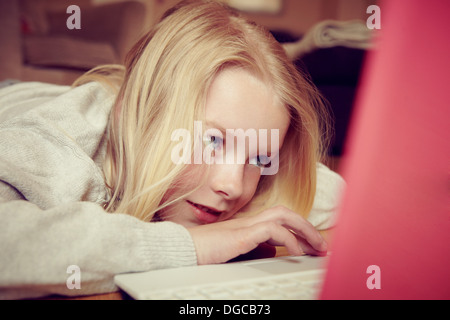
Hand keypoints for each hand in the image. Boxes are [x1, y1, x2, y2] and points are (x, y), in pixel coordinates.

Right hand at [188, 205, 327, 264]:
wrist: (180, 250)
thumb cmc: (202, 252)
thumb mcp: (233, 252)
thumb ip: (252, 249)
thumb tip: (272, 252)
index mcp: (246, 225)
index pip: (278, 219)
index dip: (298, 230)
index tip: (312, 245)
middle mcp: (247, 221)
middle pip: (284, 212)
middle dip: (307, 227)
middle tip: (322, 245)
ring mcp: (244, 225)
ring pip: (283, 215)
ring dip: (304, 230)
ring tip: (317, 247)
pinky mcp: (241, 234)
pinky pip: (272, 230)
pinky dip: (288, 239)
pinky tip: (295, 252)